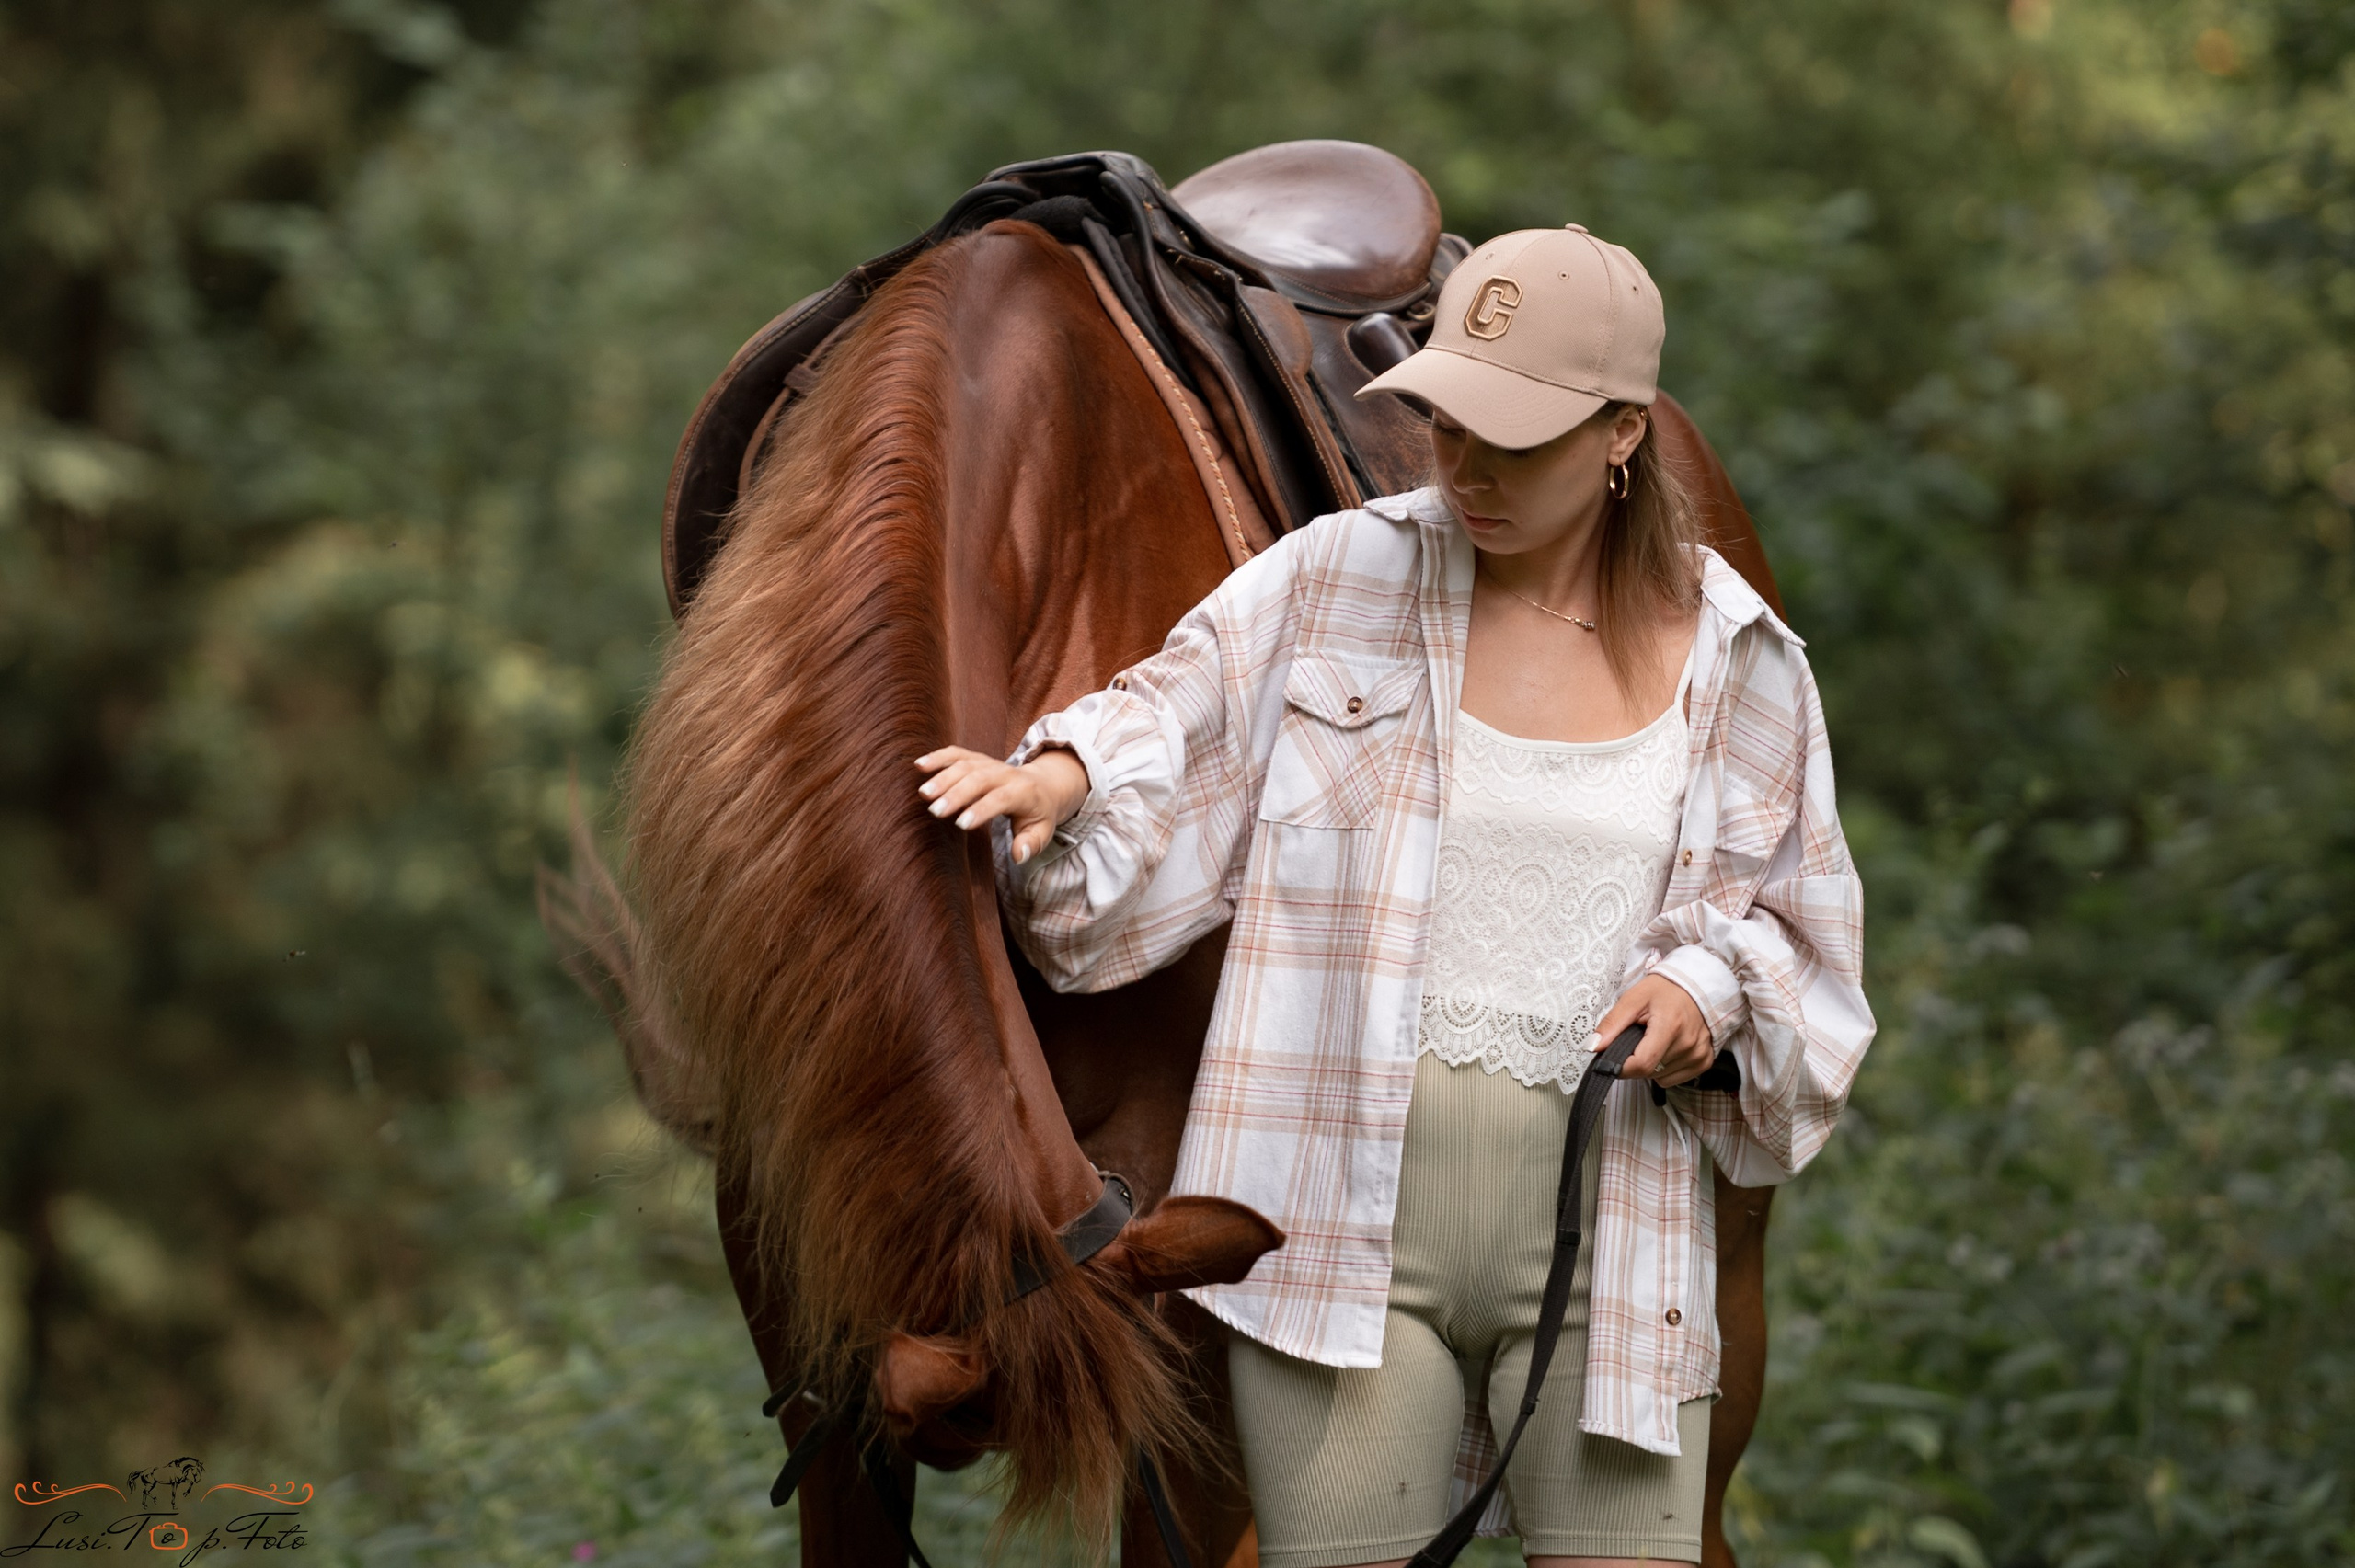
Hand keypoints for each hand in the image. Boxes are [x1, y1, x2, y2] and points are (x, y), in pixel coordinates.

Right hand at [914, 745, 1090, 863]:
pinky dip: (938, 757)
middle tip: (935, 811)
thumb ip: (1031, 844)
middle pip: (979, 778)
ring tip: (924, 794)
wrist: (1042, 784)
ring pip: (965, 764)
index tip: (960, 824)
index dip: (981, 809)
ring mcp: (989, 763)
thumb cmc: (1038, 814)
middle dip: (956, 793)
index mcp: (1023, 792)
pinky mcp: (976, 758)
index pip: (1000, 798)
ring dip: (943, 777)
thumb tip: (1019, 855)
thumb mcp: (1042, 832)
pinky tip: (919, 765)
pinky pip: (957, 753)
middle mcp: (1005, 773)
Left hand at [1594, 974, 1714, 1087]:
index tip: (1614, 1056)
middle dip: (1635, 1060)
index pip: (1641, 1064)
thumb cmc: (1665, 990)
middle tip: (1639, 1037)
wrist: (1696, 986)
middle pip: (1649, 1071)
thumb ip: (1612, 1023)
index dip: (1621, 1066)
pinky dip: (1666, 1068)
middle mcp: (1688, 1043)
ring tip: (1657, 1039)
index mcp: (1670, 1026)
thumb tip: (1593, 1046)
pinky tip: (1669, 1048)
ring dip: (1652, 1064)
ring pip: (1660, 1077)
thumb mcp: (1633, 999)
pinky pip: (1674, 1079)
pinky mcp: (1705, 1061)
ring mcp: (1699, 1054)